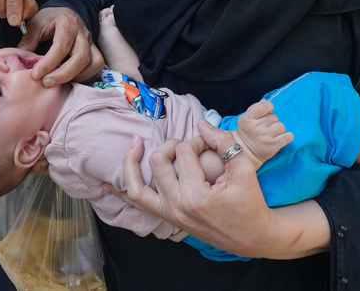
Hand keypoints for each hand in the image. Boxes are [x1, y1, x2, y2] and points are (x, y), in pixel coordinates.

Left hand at [18, 7, 103, 85]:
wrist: (66, 13)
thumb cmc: (50, 19)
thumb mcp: (36, 23)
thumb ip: (29, 39)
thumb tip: (23, 59)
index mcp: (67, 24)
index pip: (61, 46)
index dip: (49, 63)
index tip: (36, 75)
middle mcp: (82, 33)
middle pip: (81, 57)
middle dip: (63, 74)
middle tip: (46, 83)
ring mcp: (91, 43)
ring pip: (93, 63)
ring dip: (76, 77)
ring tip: (58, 82)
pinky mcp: (94, 51)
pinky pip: (97, 66)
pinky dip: (86, 76)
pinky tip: (70, 80)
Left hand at [108, 122, 280, 258]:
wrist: (252, 236)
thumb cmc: (250, 203)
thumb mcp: (244, 168)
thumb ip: (223, 142)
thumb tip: (200, 124)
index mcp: (196, 196)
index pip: (184, 152)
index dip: (197, 140)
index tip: (210, 144)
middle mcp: (177, 207)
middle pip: (158, 161)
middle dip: (173, 145)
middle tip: (189, 146)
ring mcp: (169, 214)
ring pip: (136, 186)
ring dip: (135, 161)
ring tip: (138, 143)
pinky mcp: (167, 217)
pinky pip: (137, 202)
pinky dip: (122, 189)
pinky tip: (108, 179)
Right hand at [235, 100, 292, 164]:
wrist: (245, 153)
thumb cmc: (247, 132)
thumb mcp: (245, 118)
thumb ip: (255, 108)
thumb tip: (266, 102)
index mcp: (248, 118)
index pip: (263, 106)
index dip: (268, 107)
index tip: (267, 111)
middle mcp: (256, 127)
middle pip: (274, 116)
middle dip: (271, 121)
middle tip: (265, 127)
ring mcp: (266, 137)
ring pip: (281, 126)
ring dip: (278, 130)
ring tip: (271, 134)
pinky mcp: (274, 145)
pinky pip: (288, 136)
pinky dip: (287, 136)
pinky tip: (280, 138)